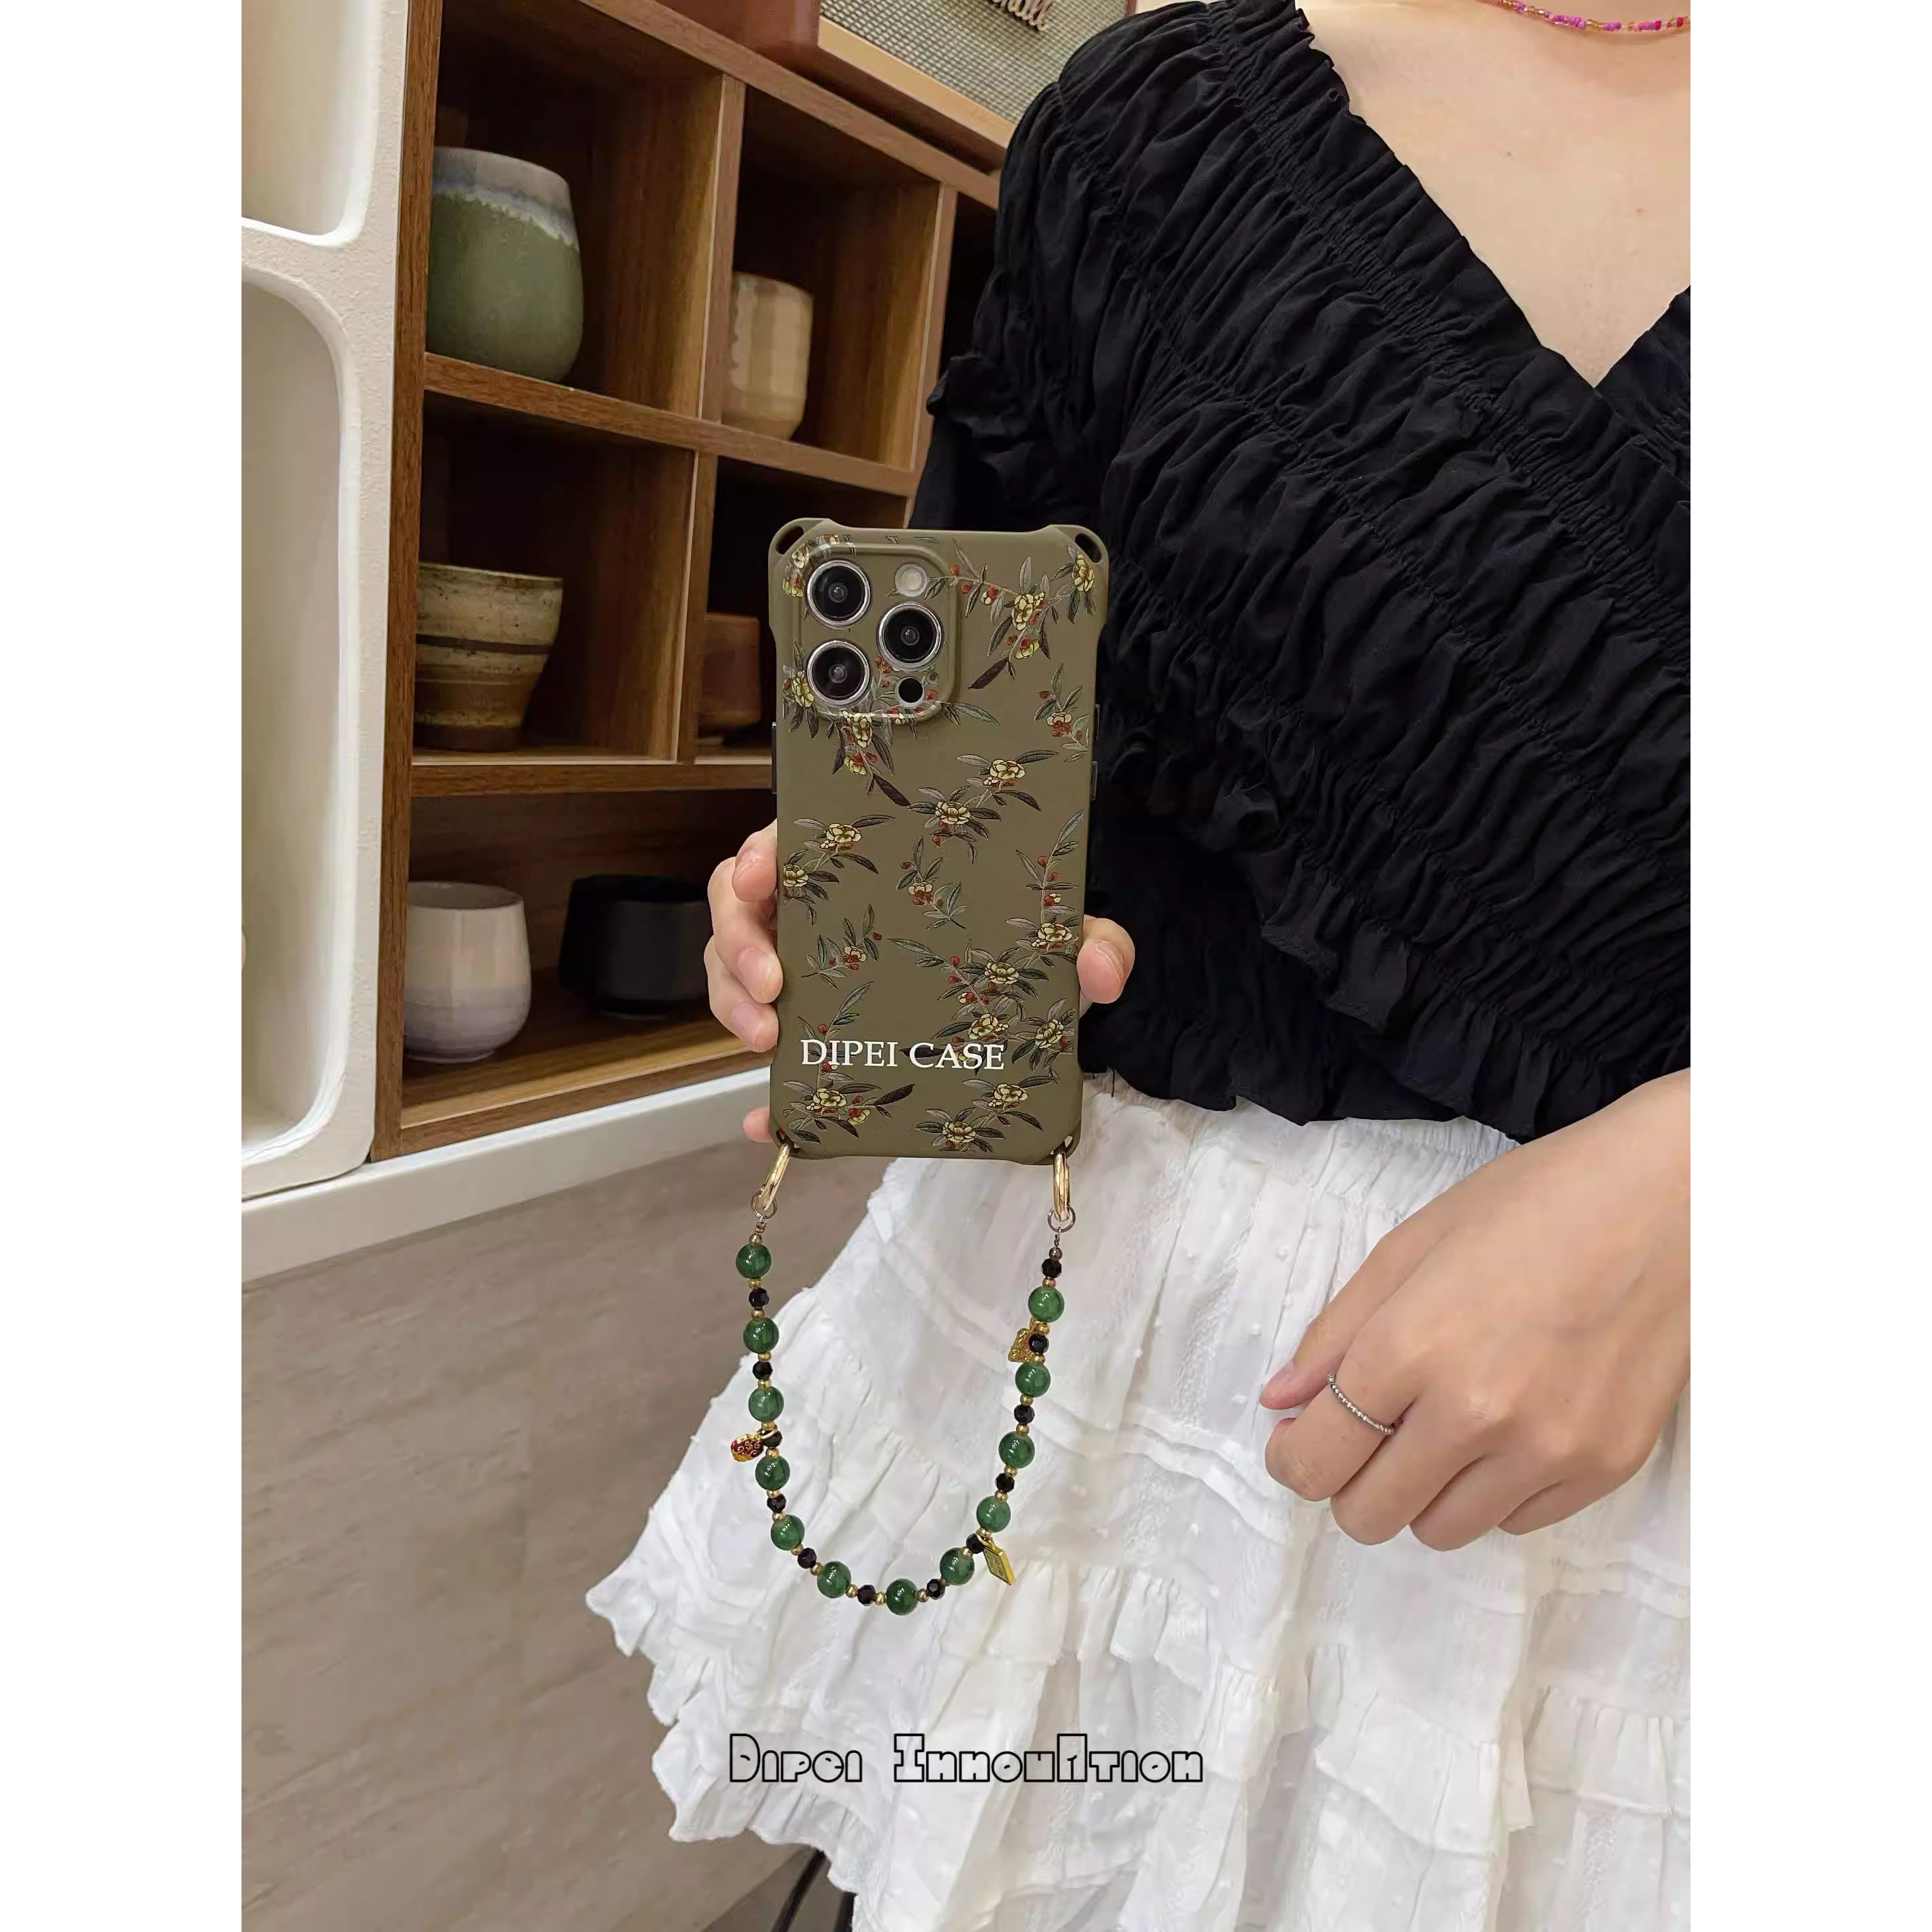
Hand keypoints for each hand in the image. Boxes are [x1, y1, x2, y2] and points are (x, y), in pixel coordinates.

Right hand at [705, 822, 1136, 1142]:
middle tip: (772, 988)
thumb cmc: (1018, 943)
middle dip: (737, 944)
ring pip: (735, 973)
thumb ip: (1088, 941)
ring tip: (769, 1046)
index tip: (761, 874)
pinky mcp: (810, 1030)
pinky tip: (770, 1123)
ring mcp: (803, 968)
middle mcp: (817, 908)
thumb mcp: (1055, 937)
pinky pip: (772, 1054)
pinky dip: (765, 1093)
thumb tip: (1101, 969)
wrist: (1020, 1008)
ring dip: (735, 1007)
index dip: (759, 851)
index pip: (787, 836)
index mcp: (860, 862)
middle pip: (740, 905)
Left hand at [1258, 1071, 1688, 1546]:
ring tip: (1444, 1425)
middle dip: (1351, 1483)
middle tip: (1368, 1437)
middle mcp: (1476, 1414)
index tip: (1299, 1440)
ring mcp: (1546, 1450)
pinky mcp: (1603, 1467)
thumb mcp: (1411, 1245)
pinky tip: (1508, 1425)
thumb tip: (1280, 1402)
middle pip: (1370, 1516)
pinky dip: (1494, 1491)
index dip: (1293, 1459)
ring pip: (1440, 1531)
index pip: (1315, 1461)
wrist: (1670, 1201)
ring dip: (1423, 1492)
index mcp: (1411, 1349)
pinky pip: (1515, 1522)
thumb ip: (1336, 1332)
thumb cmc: (1535, 1203)